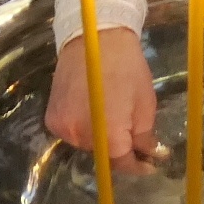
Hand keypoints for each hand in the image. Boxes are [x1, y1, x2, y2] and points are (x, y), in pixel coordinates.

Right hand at [46, 28, 159, 172]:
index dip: (138, 166)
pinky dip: (83, 127)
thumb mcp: (145, 103)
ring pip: (86, 144)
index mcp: (108, 136)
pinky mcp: (52, 118)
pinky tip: (92, 110)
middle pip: (104, 155)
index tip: (149, 163)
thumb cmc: (127, 68)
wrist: (94, 37)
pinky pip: (72, 131)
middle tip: (132, 132)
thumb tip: (150, 155)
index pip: (123, 165)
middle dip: (119, 148)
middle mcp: (81, 137)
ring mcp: (63, 128)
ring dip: (100, 137)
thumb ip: (145, 137)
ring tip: (110, 115)